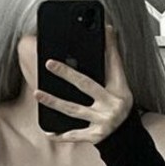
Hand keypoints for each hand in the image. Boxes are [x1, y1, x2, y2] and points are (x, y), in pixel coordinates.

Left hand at [33, 22, 134, 144]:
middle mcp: (112, 105)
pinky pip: (74, 135)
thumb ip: (112, 59)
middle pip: (86, 85)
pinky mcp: (96, 136)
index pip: (112, 65)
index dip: (105, 50)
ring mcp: (103, 121)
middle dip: (67, 74)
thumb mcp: (120, 83)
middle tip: (49, 63)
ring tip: (37, 93)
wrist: (127, 136)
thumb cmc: (119, 104)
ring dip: (54, 102)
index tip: (96, 32)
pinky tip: (48, 132)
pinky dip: (60, 135)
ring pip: (73, 110)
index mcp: (119, 89)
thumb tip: (107, 29)